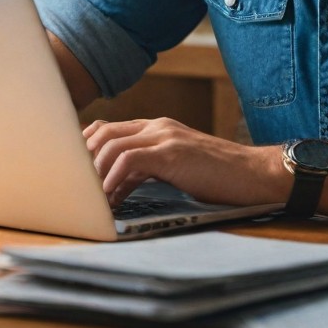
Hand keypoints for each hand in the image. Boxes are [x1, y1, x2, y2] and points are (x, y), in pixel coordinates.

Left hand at [83, 117, 285, 208]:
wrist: (256, 174)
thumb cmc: (219, 177)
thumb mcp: (177, 168)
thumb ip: (146, 170)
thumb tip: (113, 189)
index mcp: (157, 128)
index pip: (107, 128)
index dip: (84, 149)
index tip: (73, 174)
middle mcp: (157, 126)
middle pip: (102, 132)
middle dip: (81, 159)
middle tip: (72, 188)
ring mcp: (165, 136)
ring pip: (110, 144)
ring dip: (94, 173)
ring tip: (87, 199)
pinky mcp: (172, 152)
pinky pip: (129, 160)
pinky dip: (113, 180)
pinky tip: (109, 200)